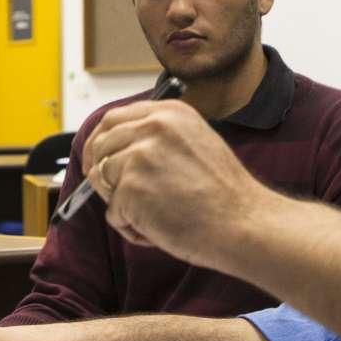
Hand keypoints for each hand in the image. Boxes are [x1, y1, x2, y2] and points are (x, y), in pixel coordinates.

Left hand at [83, 99, 261, 268]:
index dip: (101, 142)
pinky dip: (130, 226)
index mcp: (169, 112)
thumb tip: (117, 154)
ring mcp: (140, 155)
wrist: (243, 222)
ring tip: (154, 216)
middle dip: (99, 171)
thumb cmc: (224, 194)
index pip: (114, 118)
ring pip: (103, 179)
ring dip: (120, 203)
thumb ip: (158, 140)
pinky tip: (158, 228)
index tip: (98, 160)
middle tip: (114, 195)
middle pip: (101, 145)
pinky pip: (113, 211)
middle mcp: (153, 126)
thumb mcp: (194, 143)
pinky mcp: (131, 186)